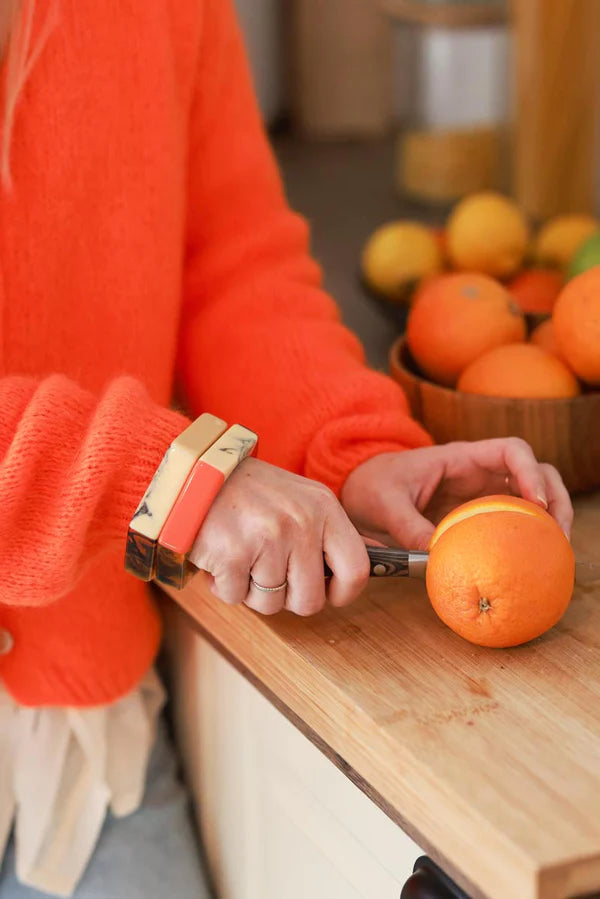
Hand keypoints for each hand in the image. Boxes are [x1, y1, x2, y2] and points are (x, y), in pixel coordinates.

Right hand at [189, 458, 368, 615]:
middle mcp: (301, 523)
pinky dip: (224, 585)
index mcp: (324, 509)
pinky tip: (220, 556)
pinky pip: (235, 597)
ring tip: (241, 556)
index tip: (328, 595)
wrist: (194, 473)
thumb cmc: (250, 492)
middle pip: (309, 600)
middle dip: (287, 598)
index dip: (343, 594)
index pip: (356, 570)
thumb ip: (332, 531)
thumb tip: (376, 556)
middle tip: (267, 573)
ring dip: (251, 590)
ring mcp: (267, 539)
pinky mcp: (232, 554)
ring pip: (270, 603)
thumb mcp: (301, 499)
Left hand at [340, 438, 573, 550]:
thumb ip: (407, 525)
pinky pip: (510, 527)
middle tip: (557, 537)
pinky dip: (526, 541)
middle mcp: (479, 475)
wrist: (358, 495)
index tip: (536, 504)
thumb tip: (435, 556)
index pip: (510, 451)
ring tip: (554, 553)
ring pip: (531, 501)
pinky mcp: (475, 522)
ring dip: (549, 523)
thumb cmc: (371, 486)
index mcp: (460, 459)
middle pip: (536, 474)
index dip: (530, 472)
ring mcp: (480, 498)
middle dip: (555, 500)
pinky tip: (529, 565)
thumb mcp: (384, 502)